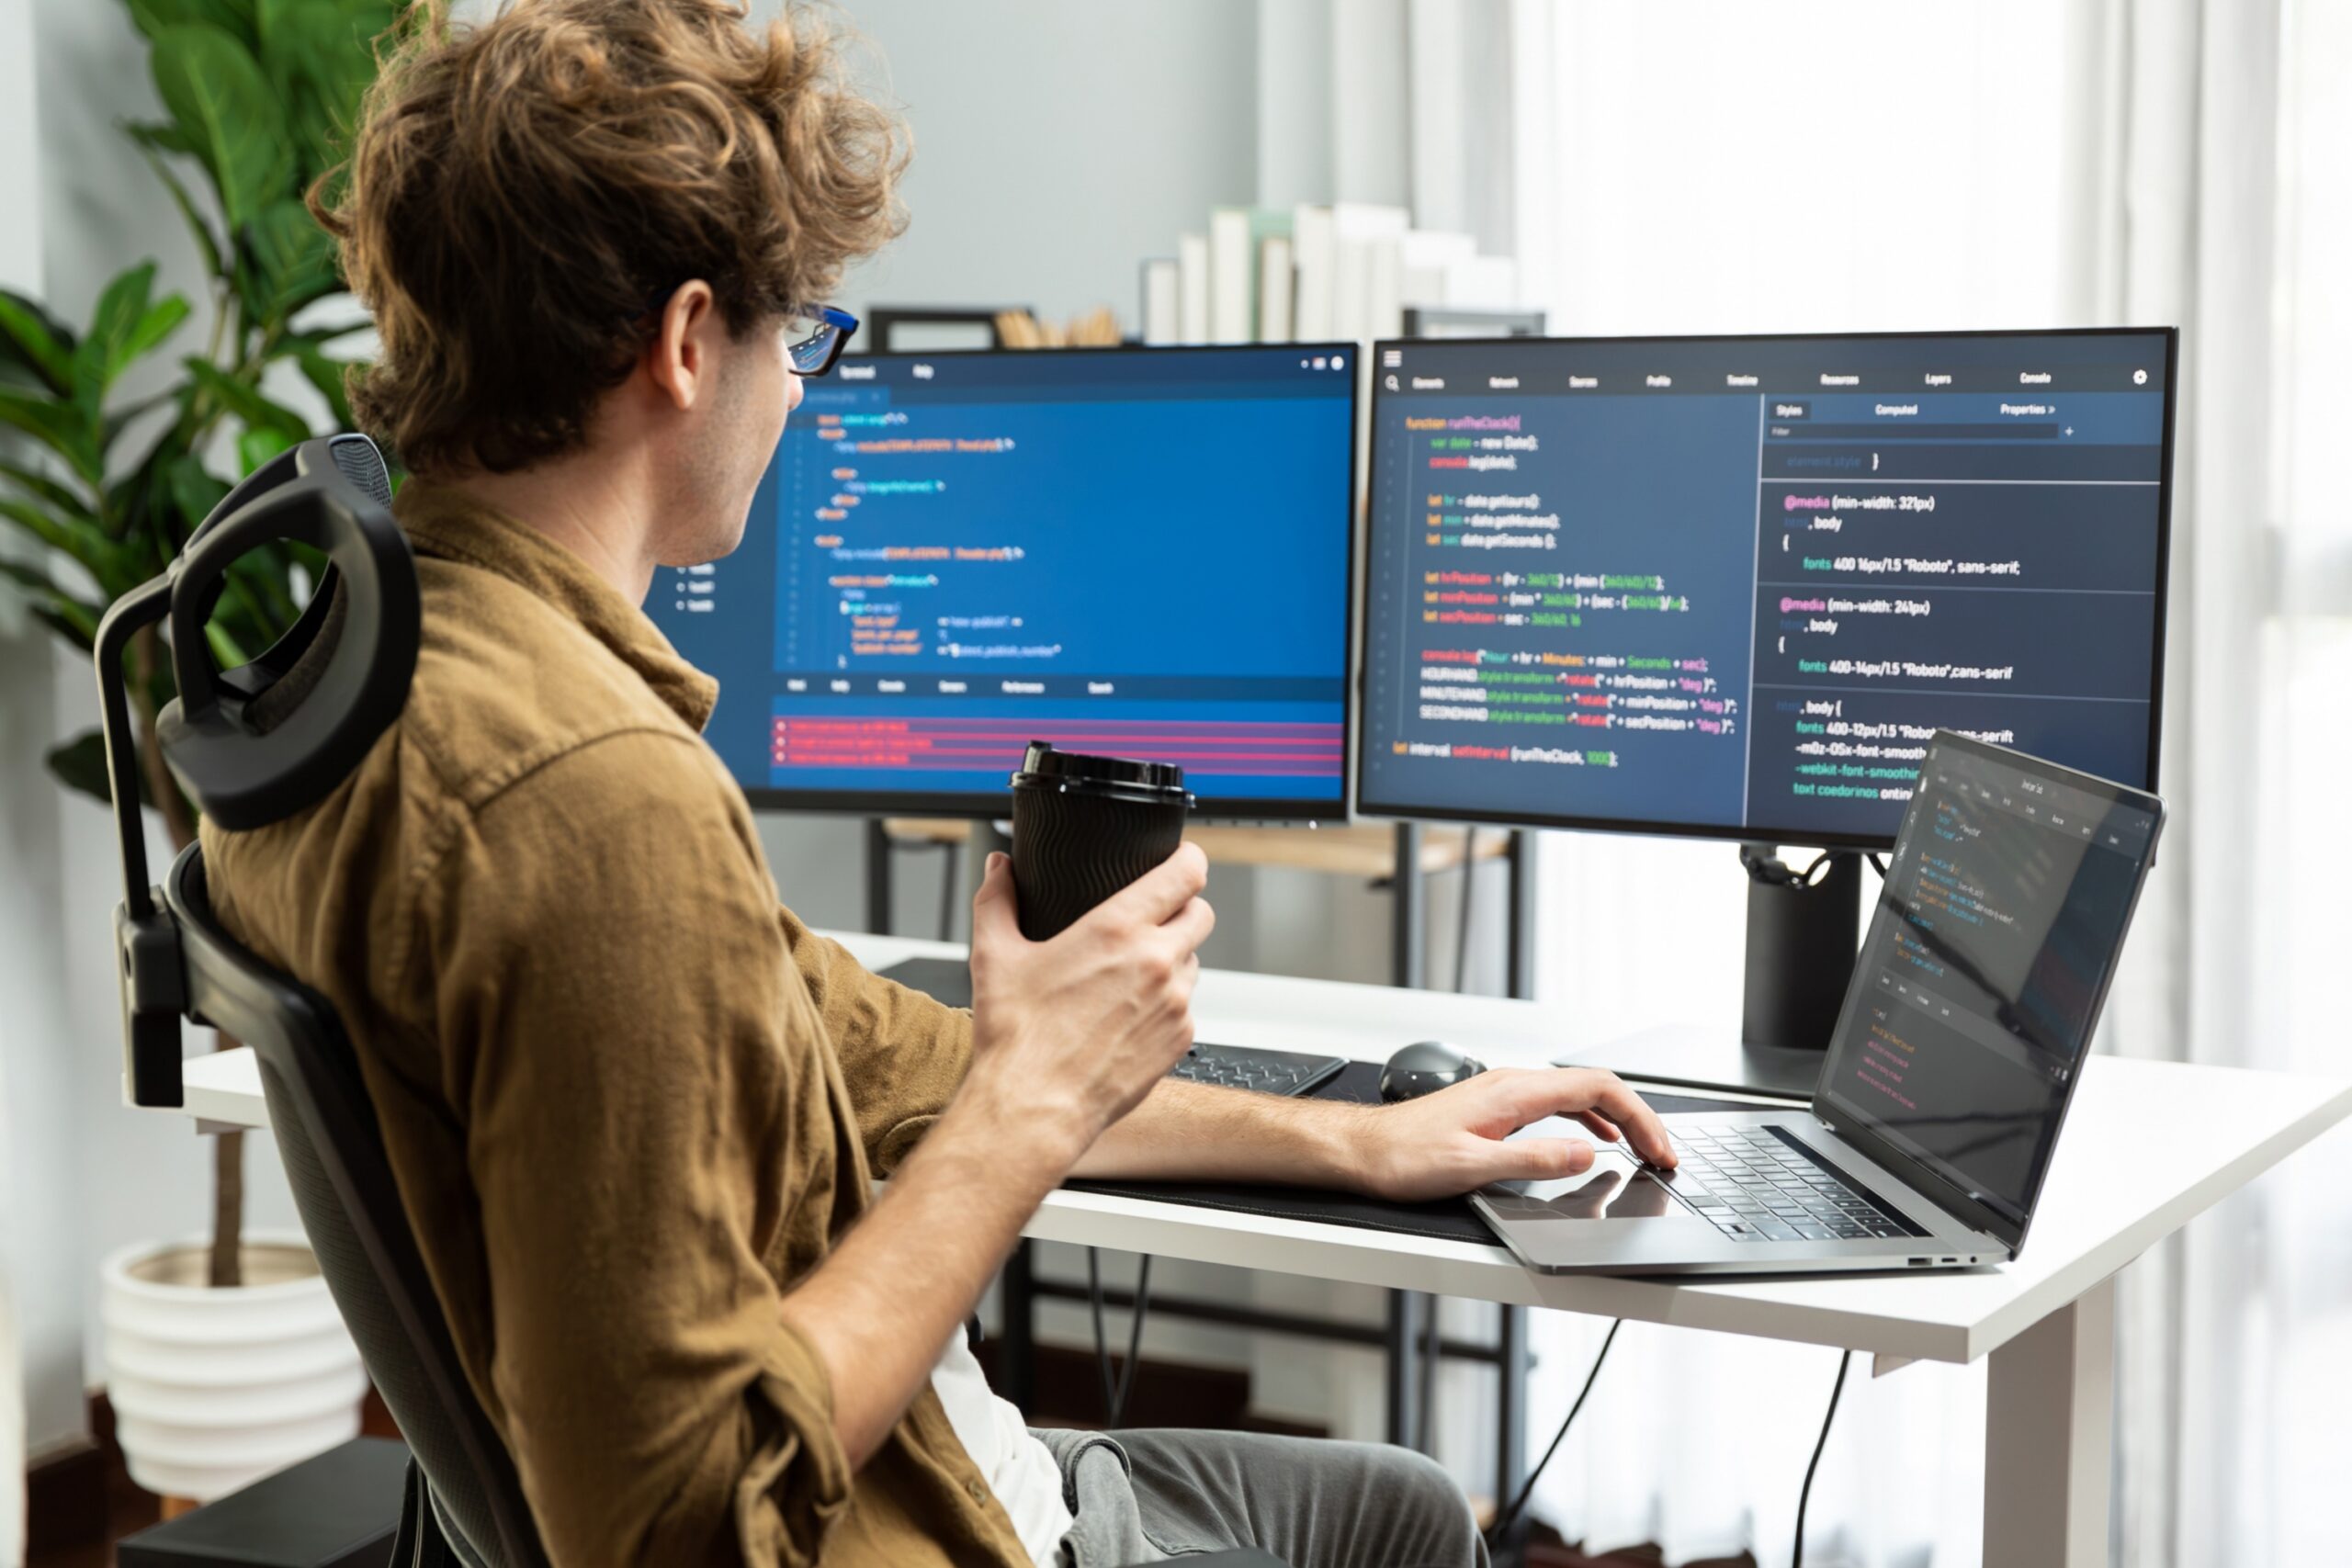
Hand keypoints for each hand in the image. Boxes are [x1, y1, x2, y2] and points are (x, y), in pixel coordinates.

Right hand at [964, 844, 1214, 1157]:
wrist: (1034, 1107)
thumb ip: (997, 900)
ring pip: (1193, 961)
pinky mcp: (1180, 1040)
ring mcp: (1175, 1003)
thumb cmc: (1017, 1038)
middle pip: (1201, 913)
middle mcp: (1156, 962)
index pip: (1186, 873)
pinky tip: (1129, 1014)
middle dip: (1183, 908)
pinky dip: (1166, 1004)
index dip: (1189, 859)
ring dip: (1173, 958)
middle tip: (1154, 918)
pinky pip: (1186, 1007)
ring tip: (1131, 974)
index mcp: (1117, 930)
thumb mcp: (994, 956)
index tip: (1182, 859)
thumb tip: (999, 868)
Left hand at [1350, 1067, 1675, 1202]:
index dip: (1640, 1118)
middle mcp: (1512, 1084)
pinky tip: (1593, 1139)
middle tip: (1663, 1155)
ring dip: (1616, 1119)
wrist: (1362, 1150)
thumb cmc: (1404, 1157)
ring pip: (1577, 1094)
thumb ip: (1534, 1161)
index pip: (1598, 1089)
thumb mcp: (1474, 1167)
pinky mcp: (1494, 1107)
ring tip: (1641, 1150)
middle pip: (1595, 1087)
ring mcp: (1503, 1093)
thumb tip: (1585, 1155)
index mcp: (1514, 1092)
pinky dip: (1587, 1119)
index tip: (1660, 1149)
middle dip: (1638, 1119)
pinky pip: (1556, 1103)